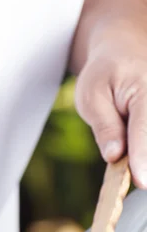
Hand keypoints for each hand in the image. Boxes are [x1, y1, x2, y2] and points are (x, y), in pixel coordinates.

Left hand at [71, 0, 146, 186]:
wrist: (124, 49)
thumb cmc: (104, 73)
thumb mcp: (91, 96)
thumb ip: (104, 126)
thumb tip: (114, 155)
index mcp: (144, 91)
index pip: (144, 132)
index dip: (143, 160)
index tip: (143, 182)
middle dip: (143, 160)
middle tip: (135, 176)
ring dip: (141, 154)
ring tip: (126, 140)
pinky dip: (142, 150)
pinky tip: (138, 153)